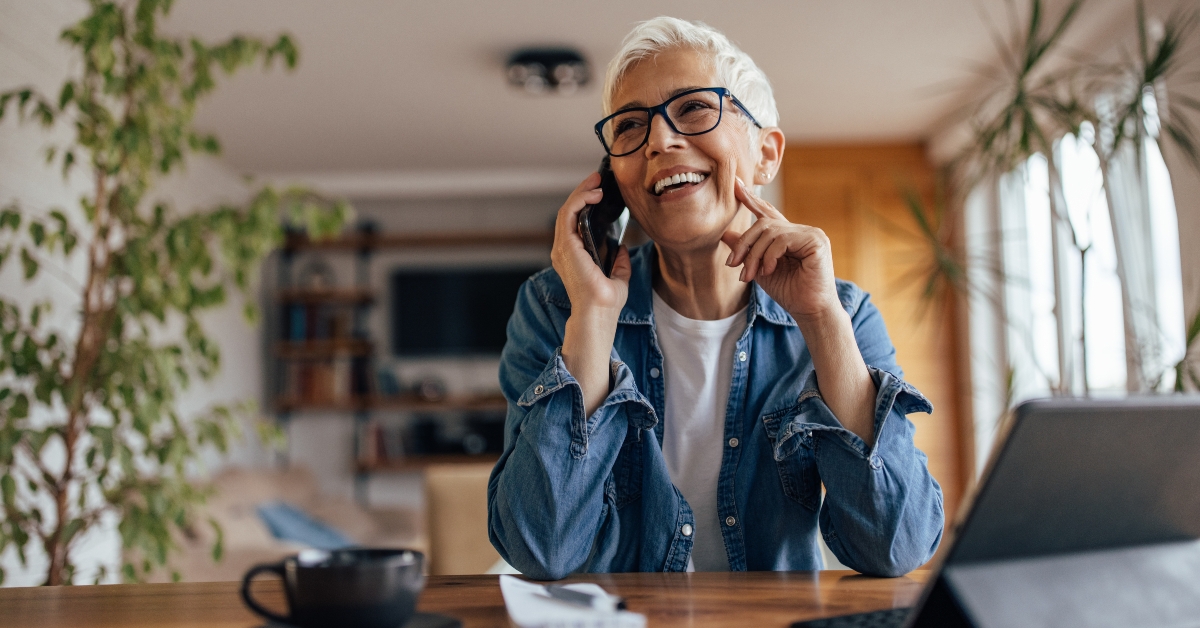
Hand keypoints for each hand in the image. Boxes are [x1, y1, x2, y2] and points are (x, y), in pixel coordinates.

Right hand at [551, 172, 631, 315]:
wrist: (599, 313)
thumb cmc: (605, 303)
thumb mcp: (618, 277)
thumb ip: (618, 262)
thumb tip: (622, 248)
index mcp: (573, 256)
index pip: (574, 223)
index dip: (584, 204)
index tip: (599, 191)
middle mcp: (564, 251)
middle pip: (569, 213)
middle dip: (582, 192)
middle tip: (597, 179)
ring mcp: (562, 248)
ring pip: (567, 210)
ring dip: (581, 193)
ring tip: (596, 181)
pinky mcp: (566, 246)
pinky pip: (568, 215)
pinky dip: (579, 201)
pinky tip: (593, 194)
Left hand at [721, 178, 840, 321]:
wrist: (810, 310)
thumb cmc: (789, 292)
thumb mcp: (759, 269)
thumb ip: (746, 251)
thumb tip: (725, 233)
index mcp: (788, 236)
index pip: (768, 213)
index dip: (751, 199)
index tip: (736, 185)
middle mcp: (800, 230)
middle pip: (764, 223)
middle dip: (744, 243)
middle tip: (733, 264)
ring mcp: (810, 233)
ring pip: (770, 231)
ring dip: (754, 254)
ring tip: (750, 274)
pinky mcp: (816, 240)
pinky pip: (782, 239)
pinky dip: (770, 255)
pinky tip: (768, 270)